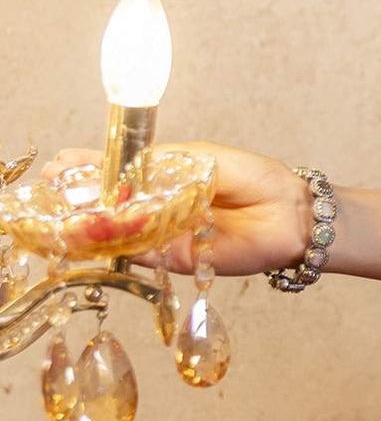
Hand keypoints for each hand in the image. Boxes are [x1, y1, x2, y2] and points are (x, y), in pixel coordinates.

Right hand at [41, 141, 312, 278]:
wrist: (291, 212)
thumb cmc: (252, 177)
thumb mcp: (201, 160)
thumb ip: (161, 168)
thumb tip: (118, 174)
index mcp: (164, 177)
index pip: (116, 173)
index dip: (87, 169)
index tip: (59, 164)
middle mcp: (160, 208)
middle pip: (110, 206)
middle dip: (79, 198)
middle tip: (51, 190)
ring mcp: (166, 235)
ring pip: (120, 233)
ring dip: (91, 224)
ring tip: (64, 212)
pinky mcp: (178, 260)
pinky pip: (144, 254)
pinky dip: (120, 246)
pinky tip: (98, 235)